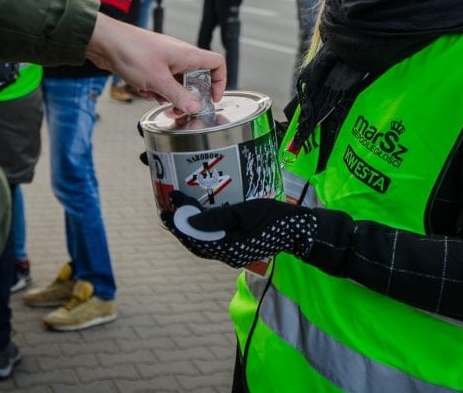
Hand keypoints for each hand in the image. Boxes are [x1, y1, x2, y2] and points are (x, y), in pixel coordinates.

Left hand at [85, 13, 225, 113]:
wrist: (105, 42)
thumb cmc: (131, 51)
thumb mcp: (158, 80)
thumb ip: (179, 96)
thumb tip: (197, 107)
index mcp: (187, 55)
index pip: (217, 64)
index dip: (219, 81)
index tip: (212, 98)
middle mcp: (179, 56)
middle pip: (196, 79)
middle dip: (187, 97)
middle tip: (178, 108)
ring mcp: (165, 60)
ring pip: (176, 84)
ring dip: (167, 95)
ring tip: (154, 96)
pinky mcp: (152, 66)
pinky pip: (161, 82)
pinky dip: (154, 89)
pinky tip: (142, 89)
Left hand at [162, 191, 316, 267]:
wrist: (298, 228)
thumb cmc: (276, 217)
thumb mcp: (247, 211)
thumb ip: (218, 217)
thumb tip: (189, 220)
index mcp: (231, 249)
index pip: (197, 238)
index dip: (180, 223)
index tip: (168, 206)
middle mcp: (228, 255)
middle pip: (195, 243)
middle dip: (179, 227)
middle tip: (164, 209)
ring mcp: (232, 254)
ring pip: (201, 244)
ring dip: (187, 230)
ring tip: (174, 213)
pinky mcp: (235, 248)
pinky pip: (211, 241)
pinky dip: (199, 231)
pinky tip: (194, 218)